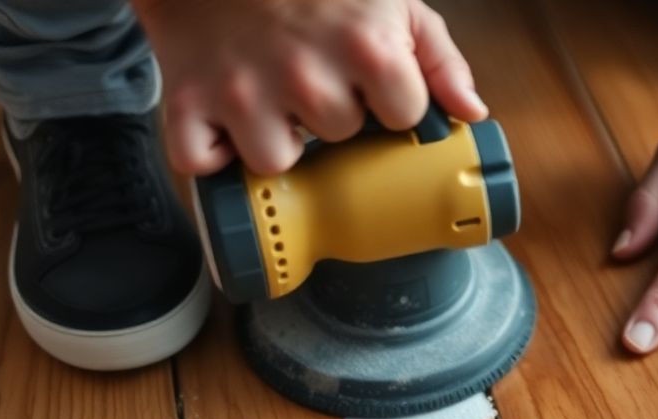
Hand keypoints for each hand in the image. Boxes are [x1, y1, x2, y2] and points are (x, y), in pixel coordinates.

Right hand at [137, 0, 486, 175]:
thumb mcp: (391, 0)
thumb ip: (438, 58)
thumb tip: (470, 113)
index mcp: (367, 48)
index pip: (403, 119)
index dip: (387, 101)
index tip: (368, 79)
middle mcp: (306, 75)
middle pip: (340, 140)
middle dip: (329, 115)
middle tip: (308, 73)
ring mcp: (243, 92)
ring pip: (275, 162)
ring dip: (273, 138)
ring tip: (267, 95)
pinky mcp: (187, 102)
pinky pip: (200, 164)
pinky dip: (208, 151)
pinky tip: (221, 118)